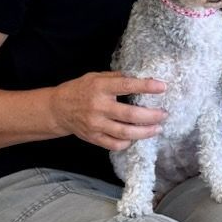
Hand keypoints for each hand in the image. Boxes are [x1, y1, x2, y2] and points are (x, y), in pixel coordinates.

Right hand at [51, 73, 166, 151]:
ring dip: (145, 132)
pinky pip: (114, 144)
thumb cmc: (80, 90)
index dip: (146, 86)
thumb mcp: (95, 77)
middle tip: (164, 114)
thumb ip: (116, 78)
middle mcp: (98, 106)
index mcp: (100, 87)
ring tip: (158, 129)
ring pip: (125, 133)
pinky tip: (136, 138)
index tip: (162, 86)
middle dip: (151, 116)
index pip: (127, 85)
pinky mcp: (93, 137)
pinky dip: (128, 143)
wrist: (58, 109)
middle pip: (130, 115)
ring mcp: (95, 124)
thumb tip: (140, 77)